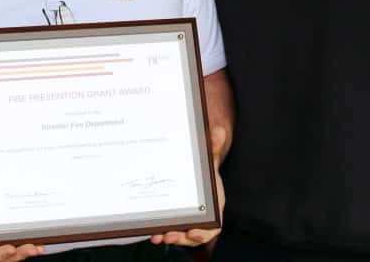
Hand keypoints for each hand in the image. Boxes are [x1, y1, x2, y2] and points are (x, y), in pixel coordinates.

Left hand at [150, 125, 226, 246]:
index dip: (204, 232)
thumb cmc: (205, 167)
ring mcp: (188, 218)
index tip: (193, 232)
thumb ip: (212, 147)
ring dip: (169, 237)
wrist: (195, 168)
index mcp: (214, 205)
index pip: (214, 225)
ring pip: (180, 235)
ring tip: (158, 235)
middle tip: (169, 235)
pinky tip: (151, 230)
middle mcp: (202, 215)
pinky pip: (170, 230)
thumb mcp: (209, 157)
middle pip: (194, 235)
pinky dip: (161, 232)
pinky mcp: (175, 218)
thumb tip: (218, 132)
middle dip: (182, 238)